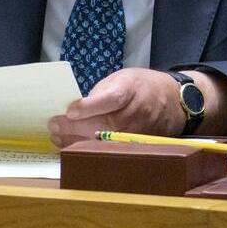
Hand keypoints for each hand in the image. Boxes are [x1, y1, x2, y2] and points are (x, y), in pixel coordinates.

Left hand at [47, 68, 185, 147]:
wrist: (173, 101)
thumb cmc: (141, 86)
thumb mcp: (121, 78)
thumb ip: (100, 93)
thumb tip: (75, 110)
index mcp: (130, 90)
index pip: (110, 100)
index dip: (89, 106)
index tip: (69, 110)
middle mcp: (136, 113)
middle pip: (103, 124)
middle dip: (75, 127)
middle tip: (54, 126)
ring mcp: (137, 132)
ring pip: (104, 141)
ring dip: (78, 140)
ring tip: (58, 138)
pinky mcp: (136, 145)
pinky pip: (110, 149)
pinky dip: (89, 148)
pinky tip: (73, 145)